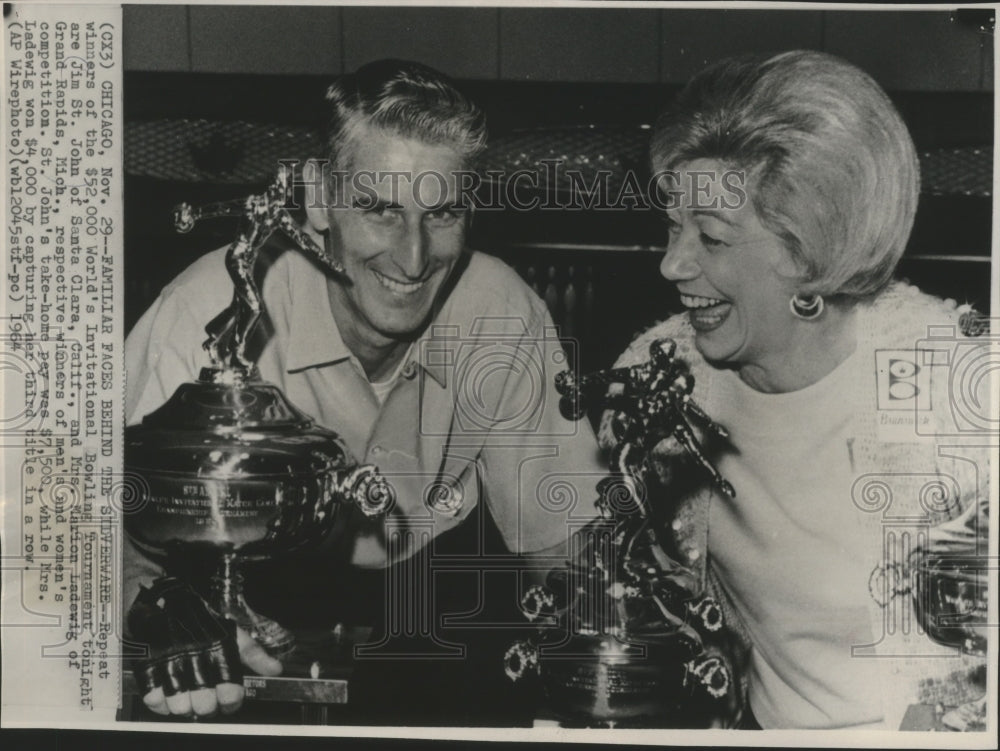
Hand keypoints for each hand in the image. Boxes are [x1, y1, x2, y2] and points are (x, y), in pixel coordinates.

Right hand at [128, 577, 282, 717]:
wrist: (167, 599)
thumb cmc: (204, 620)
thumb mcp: (233, 631)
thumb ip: (255, 653)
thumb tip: (276, 669)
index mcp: (220, 647)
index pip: (231, 692)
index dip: (232, 703)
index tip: (229, 702)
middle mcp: (197, 654)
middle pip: (205, 703)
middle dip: (208, 707)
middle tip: (207, 701)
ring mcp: (171, 660)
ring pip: (180, 704)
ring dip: (185, 707)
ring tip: (189, 699)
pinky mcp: (148, 662)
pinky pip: (153, 698)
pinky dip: (161, 704)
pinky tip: (169, 696)